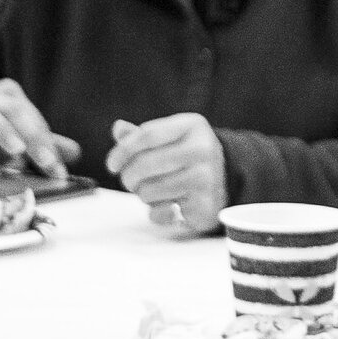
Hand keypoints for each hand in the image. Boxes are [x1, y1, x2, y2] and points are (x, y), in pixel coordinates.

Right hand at [0, 80, 77, 176]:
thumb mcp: (15, 132)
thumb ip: (42, 141)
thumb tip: (75, 152)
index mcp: (9, 94)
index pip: (32, 117)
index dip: (46, 144)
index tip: (58, 170)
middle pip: (15, 112)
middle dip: (33, 137)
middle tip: (47, 162)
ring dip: (3, 132)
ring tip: (18, 151)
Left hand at [108, 115, 224, 235]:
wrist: (225, 180)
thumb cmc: (187, 158)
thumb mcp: (170, 140)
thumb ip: (142, 136)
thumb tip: (118, 127)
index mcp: (192, 126)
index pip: (147, 135)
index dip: (122, 151)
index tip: (112, 165)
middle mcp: (202, 147)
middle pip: (143, 164)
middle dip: (129, 177)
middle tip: (133, 181)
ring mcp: (205, 175)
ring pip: (148, 189)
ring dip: (143, 195)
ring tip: (157, 191)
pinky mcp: (203, 201)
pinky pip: (161, 211)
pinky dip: (157, 212)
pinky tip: (168, 206)